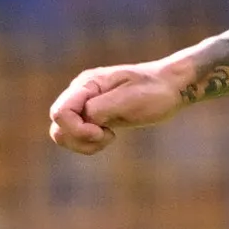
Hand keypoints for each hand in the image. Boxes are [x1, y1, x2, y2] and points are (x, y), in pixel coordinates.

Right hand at [47, 56, 192, 152]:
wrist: (170, 87)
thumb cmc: (154, 91)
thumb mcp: (130, 99)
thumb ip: (101, 108)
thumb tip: (84, 119)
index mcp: (87, 84)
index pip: (60, 112)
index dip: (76, 129)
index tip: (102, 132)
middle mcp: (81, 93)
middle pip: (58, 125)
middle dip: (78, 139)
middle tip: (107, 135)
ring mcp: (85, 105)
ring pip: (63, 133)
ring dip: (82, 144)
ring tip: (109, 137)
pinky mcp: (93, 116)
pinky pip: (77, 136)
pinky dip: (89, 144)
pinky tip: (110, 136)